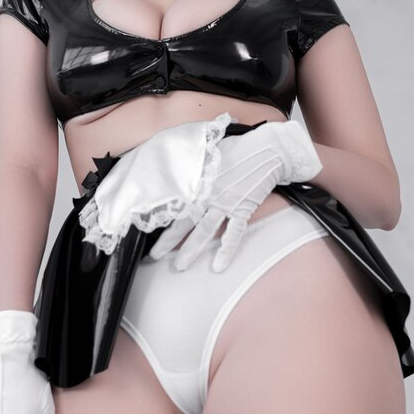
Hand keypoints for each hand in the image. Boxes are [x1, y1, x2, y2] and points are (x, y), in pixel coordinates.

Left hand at [148, 120, 322, 272]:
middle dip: (168, 240)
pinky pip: (233, 235)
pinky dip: (226, 251)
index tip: (146, 228)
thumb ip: (192, 163)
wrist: (267, 150)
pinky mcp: (242, 210)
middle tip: (155, 255)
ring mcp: (225, 204)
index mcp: (197, 179)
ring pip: (204, 232)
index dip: (160, 216)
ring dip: (191, 250)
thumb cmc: (238, 147)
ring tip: (180, 266)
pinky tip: (218, 266)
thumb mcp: (208, 150)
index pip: (173, 202)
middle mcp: (208, 194)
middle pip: (183, 221)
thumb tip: (174, 167)